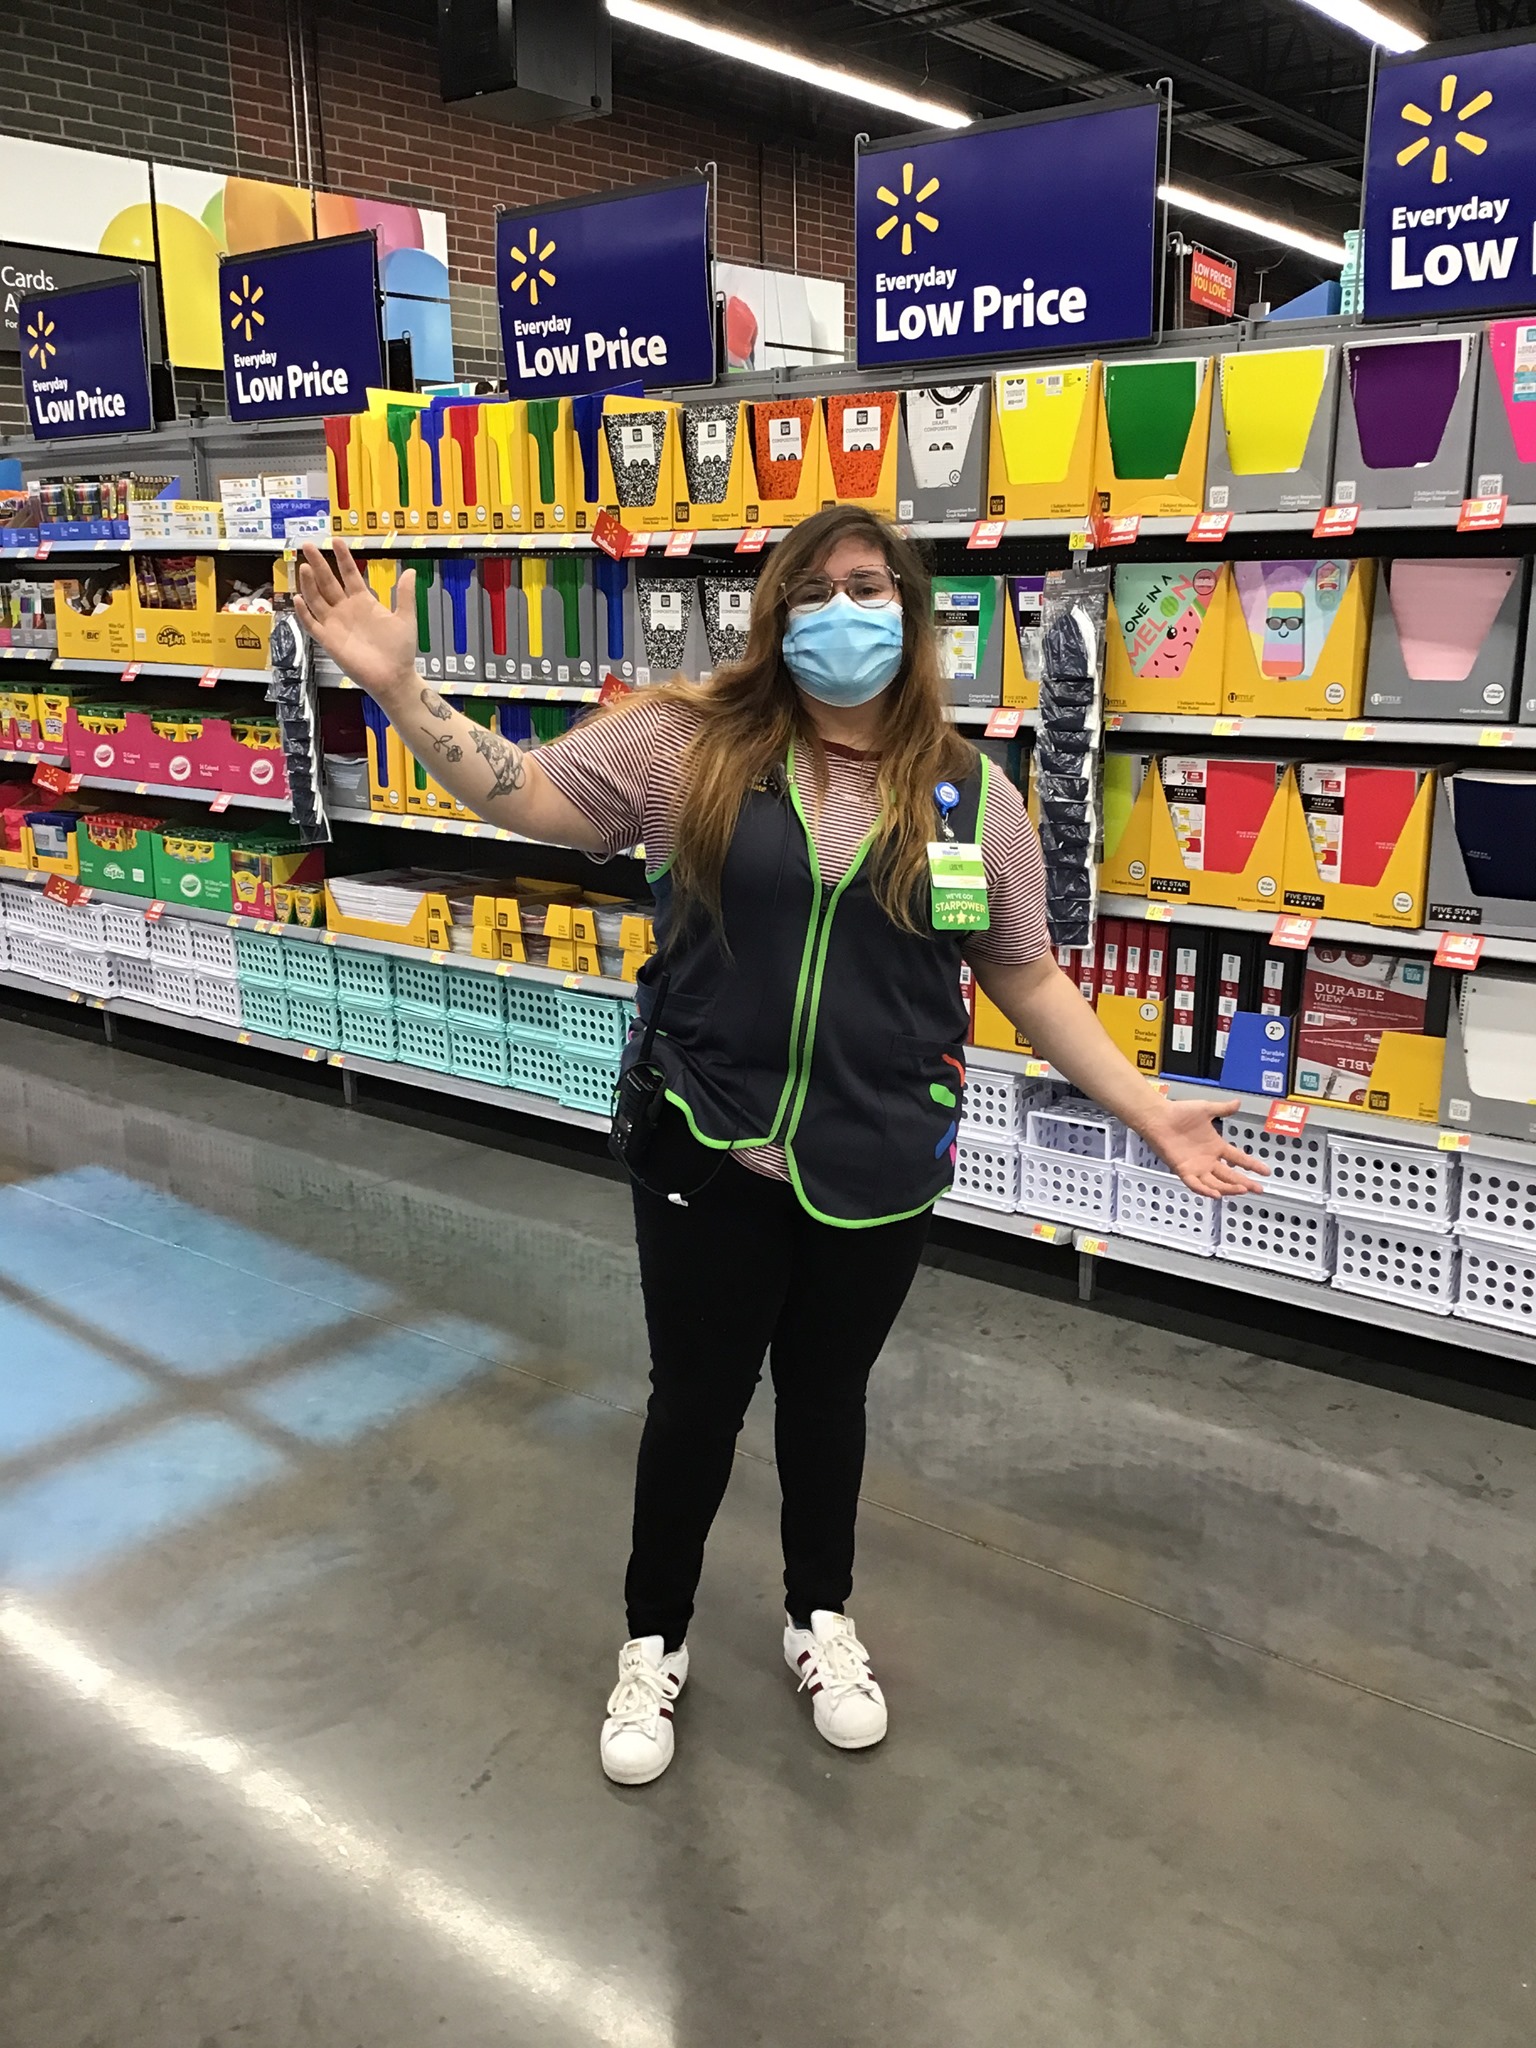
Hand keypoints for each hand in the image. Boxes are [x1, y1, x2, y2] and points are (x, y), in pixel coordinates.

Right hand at [295, 540, 416, 704]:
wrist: (394, 676)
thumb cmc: (400, 651)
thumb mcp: (405, 618)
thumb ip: (405, 595)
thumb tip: (411, 571)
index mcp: (363, 602)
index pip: (349, 574)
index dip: (343, 558)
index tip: (336, 541)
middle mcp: (346, 610)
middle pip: (328, 582)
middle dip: (319, 564)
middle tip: (308, 546)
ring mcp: (336, 624)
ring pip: (317, 599)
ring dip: (309, 584)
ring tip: (305, 567)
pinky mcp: (329, 640)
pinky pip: (312, 624)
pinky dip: (303, 612)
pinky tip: (298, 599)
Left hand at [1142, 1096, 1268, 1197]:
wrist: (1159, 1117)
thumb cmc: (1179, 1112)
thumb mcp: (1206, 1109)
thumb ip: (1223, 1109)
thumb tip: (1238, 1103)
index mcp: (1216, 1146)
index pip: (1239, 1158)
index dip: (1252, 1165)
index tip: (1265, 1172)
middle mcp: (1208, 1159)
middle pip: (1230, 1175)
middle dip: (1244, 1183)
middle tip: (1258, 1189)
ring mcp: (1196, 1166)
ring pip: (1216, 1183)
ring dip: (1229, 1188)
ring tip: (1242, 1190)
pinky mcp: (1183, 1170)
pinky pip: (1195, 1184)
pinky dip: (1205, 1190)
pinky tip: (1216, 1195)